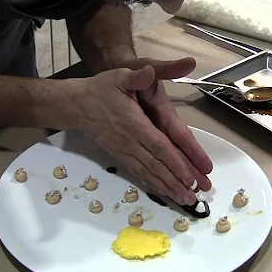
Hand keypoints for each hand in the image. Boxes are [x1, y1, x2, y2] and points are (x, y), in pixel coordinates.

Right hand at [75, 66, 197, 204]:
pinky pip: (139, 173)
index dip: (175, 163)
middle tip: (195, 197)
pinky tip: (165, 192)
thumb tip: (149, 71)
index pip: (159, 146)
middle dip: (177, 182)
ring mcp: (124, 151)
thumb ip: (137, 75)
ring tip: (185, 200)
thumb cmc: (101, 89)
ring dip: (168, 188)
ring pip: (149, 173)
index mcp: (134, 123)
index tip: (191, 177)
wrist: (76, 105)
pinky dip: (153, 184)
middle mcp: (130, 142)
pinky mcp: (120, 156)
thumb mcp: (119, 75)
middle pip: (157, 165)